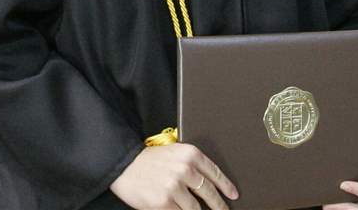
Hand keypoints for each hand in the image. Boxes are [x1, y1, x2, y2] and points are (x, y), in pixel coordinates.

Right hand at [110, 143, 237, 209]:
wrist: (124, 165)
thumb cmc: (150, 159)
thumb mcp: (176, 152)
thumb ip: (193, 164)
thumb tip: (209, 183)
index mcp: (191, 154)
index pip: (215, 173)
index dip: (226, 186)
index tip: (234, 195)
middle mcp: (185, 170)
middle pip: (209, 193)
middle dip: (219, 206)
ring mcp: (174, 187)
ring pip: (195, 208)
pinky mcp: (162, 202)